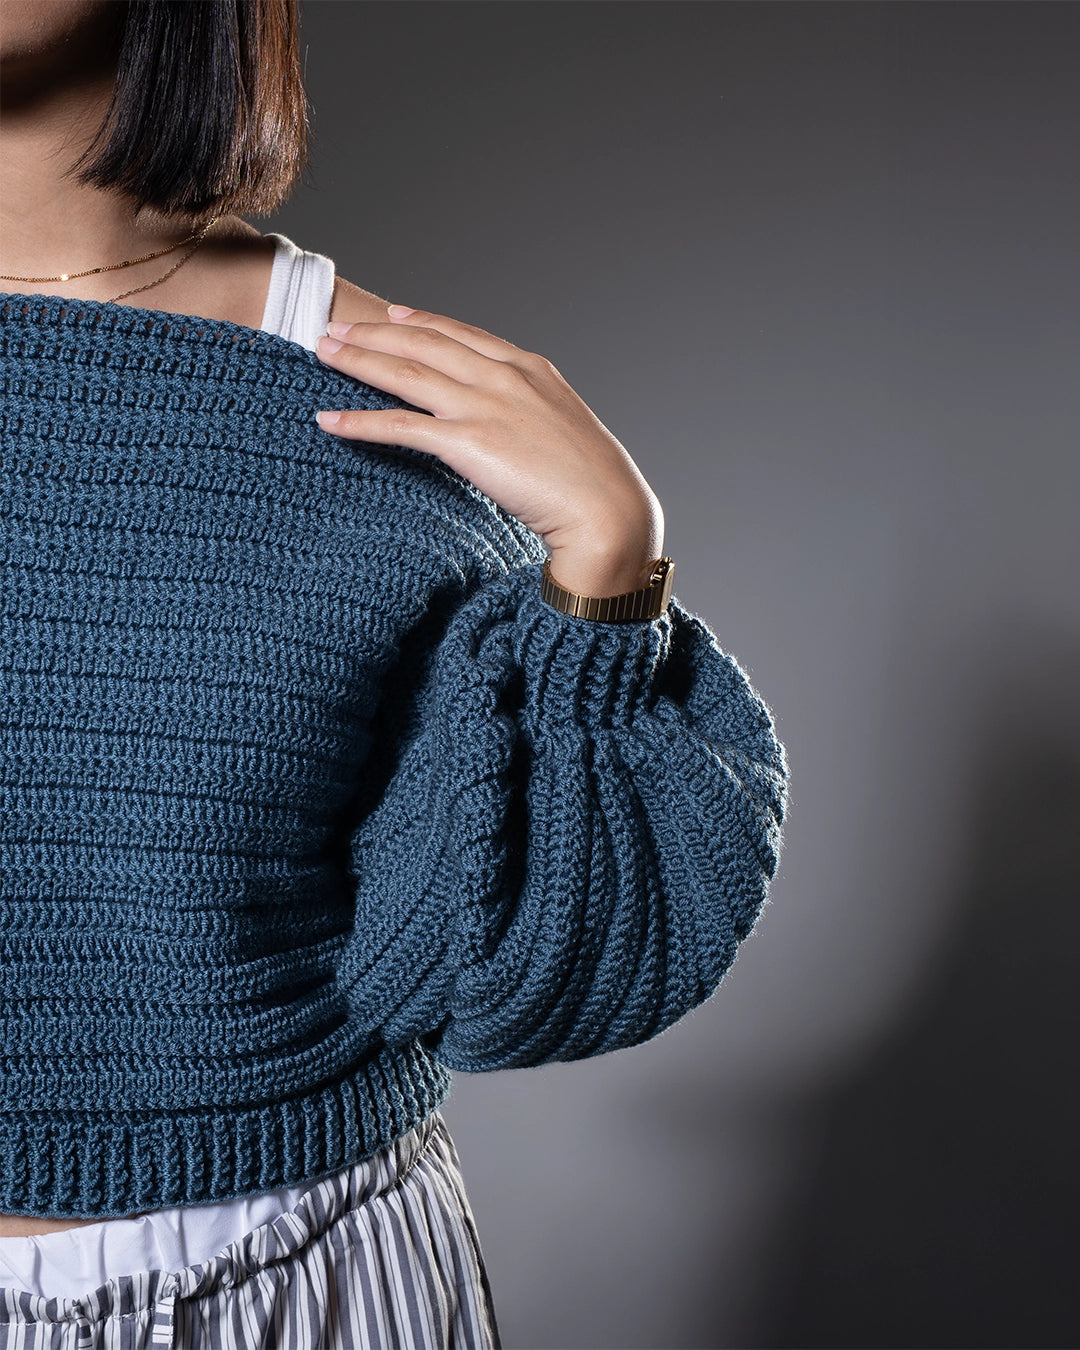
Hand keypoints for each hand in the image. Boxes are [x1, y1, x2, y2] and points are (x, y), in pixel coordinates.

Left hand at [314, 305, 664, 596]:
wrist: (608, 510)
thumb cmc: (592, 483)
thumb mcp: (563, 429)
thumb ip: (531, 413)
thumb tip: (513, 426)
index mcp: (529, 368)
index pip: (463, 334)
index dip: (422, 321)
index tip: (393, 313)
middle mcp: (503, 377)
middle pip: (425, 343)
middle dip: (375, 332)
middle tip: (336, 327)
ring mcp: (484, 407)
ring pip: (406, 373)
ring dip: (358, 359)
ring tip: (322, 351)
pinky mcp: (469, 443)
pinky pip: (401, 426)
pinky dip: (360, 421)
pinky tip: (329, 421)